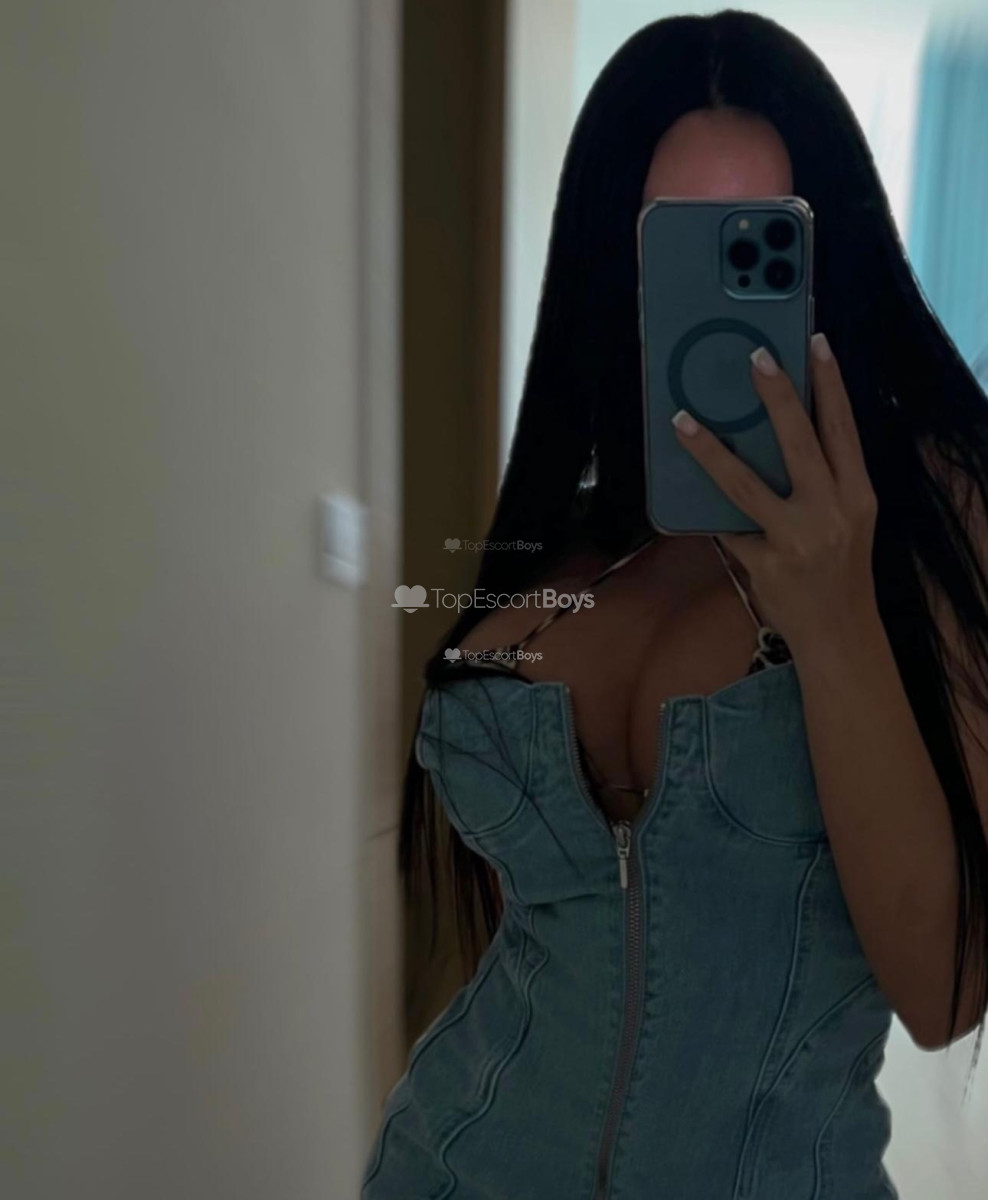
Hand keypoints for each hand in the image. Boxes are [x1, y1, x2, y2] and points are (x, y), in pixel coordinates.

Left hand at [669, 332, 878, 654]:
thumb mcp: (849, 518)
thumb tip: (777, 431)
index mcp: (856, 494)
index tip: (815, 344)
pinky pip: (728, 527)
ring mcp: (796, 539)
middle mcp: (831, 511)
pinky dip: (706, 510)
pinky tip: (680, 488)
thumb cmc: (840, 566)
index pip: (843, 429)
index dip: (831, 385)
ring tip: (682, 420)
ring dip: (710, 450)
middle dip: (777, 398)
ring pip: (746, 484)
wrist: (839, 630)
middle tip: (755, 358)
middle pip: (801, 444)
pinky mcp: (766, 564)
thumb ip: (824, 479)